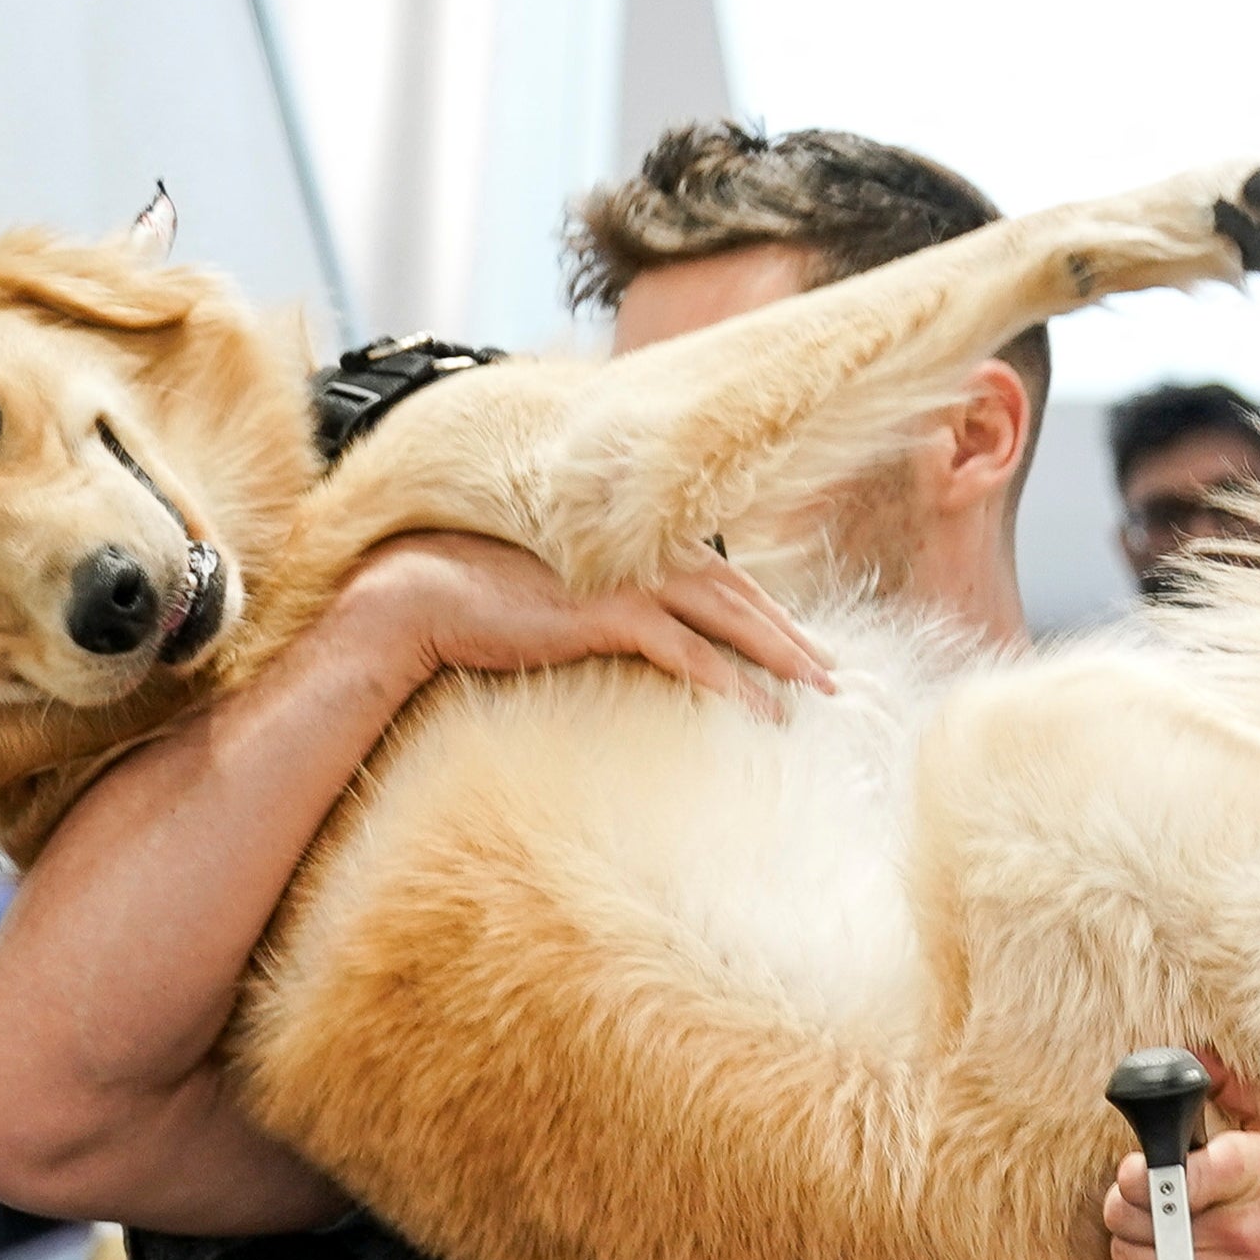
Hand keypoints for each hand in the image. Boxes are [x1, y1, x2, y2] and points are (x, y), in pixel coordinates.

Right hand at [348, 531, 835, 718]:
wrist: (425, 598)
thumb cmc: (487, 605)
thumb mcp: (560, 605)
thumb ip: (605, 612)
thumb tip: (633, 641)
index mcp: (634, 550)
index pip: (720, 579)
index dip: (767, 612)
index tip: (803, 649)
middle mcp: (641, 556)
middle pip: (740, 594)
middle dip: (791, 635)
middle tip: (834, 676)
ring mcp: (627, 579)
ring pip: (728, 616)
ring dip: (779, 655)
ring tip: (817, 692)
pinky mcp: (609, 612)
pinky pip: (687, 650)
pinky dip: (729, 680)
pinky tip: (760, 710)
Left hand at [1101, 1056, 1259, 1259]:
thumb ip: (1243, 1100)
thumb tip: (1196, 1058)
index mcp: (1256, 1175)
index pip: (1150, 1170)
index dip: (1138, 1173)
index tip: (1145, 1176)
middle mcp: (1234, 1235)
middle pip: (1124, 1215)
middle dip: (1136, 1210)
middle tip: (1164, 1212)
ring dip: (1148, 1255)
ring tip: (1189, 1251)